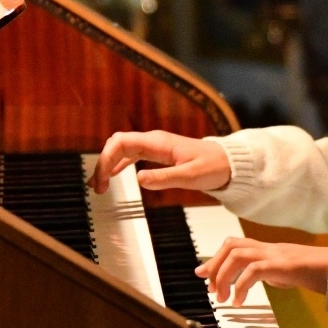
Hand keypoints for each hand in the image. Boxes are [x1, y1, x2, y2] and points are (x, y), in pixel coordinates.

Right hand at [89, 130, 230, 193]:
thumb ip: (165, 178)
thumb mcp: (190, 176)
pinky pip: (132, 155)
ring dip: (108, 164)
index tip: (103, 181)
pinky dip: (119, 165)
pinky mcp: (158, 154)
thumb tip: (138, 178)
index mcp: (158, 143)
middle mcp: (153, 141)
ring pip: (122, 149)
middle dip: (103, 162)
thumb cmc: (213, 167)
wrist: (229, 163)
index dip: (106, 159)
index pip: (121, 143)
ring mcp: (155, 146)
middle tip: (98, 187)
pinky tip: (113, 177)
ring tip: (98, 185)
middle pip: (117, 144)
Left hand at [196, 239, 327, 300]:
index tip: (203, 275)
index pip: (235, 244)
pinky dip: (240, 287)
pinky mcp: (282, 265)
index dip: (215, 258)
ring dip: (224, 276)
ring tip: (222, 299)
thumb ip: (269, 274)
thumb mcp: (286, 273)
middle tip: (211, 289)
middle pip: (231, 245)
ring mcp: (275, 254)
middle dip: (215, 266)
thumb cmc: (317, 273)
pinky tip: (239, 302)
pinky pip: (253, 271)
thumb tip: (252, 281)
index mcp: (269, 250)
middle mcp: (269, 248)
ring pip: (237, 255)